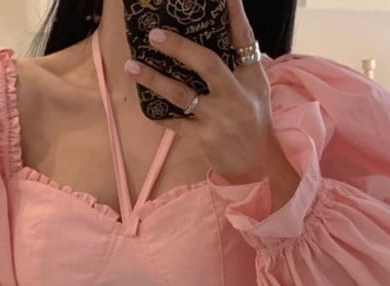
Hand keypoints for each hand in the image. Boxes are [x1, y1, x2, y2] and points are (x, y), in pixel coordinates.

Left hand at [123, 0, 278, 184]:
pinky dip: (159, 114)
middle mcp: (234, 95)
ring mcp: (218, 118)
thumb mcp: (255, 87)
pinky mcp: (204, 138)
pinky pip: (176, 123)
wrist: (257, 165)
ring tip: (131, 66)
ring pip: (182, 94)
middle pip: (206, 64)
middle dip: (179, 47)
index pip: (243, 40)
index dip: (235, 16)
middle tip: (154, 34)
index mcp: (250, 77)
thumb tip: (226, 27)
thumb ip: (240, 60)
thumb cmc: (254, 121)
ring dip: (154, 79)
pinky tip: (144, 104)